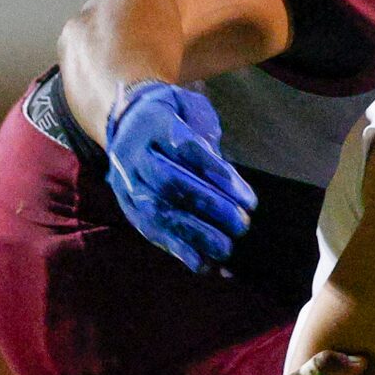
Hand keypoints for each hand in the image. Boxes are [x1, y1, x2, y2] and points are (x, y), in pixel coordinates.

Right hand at [104, 81, 257, 273]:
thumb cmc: (174, 118)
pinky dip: (178, 249)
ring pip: (157, 211)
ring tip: (227, 248)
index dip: (217, 173)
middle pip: (168, 182)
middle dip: (209, 206)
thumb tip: (229, 180)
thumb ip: (209, 136)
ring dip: (195, 234)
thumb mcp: (192, 110)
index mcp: (152, 122)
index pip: (184, 148)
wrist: (128, 122)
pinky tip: (203, 263)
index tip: (248, 197)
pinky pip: (150, 231)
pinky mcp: (128, 207)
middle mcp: (132, 153)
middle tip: (242, 223)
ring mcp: (126, 182)